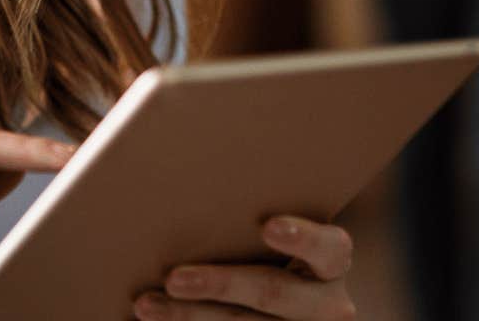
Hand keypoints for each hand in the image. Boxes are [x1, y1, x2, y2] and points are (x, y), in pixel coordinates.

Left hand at [133, 215, 355, 319]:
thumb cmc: (267, 246)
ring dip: (189, 316)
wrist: (281, 298)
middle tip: (174, 278)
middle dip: (220, 284)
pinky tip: (157, 319)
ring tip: (146, 305)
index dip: (303, 237)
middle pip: (273, 292)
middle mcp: (327, 304)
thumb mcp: (276, 232)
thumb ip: (252, 213)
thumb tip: (194, 172)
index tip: (267, 225)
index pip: (329, 248)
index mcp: (332, 261)